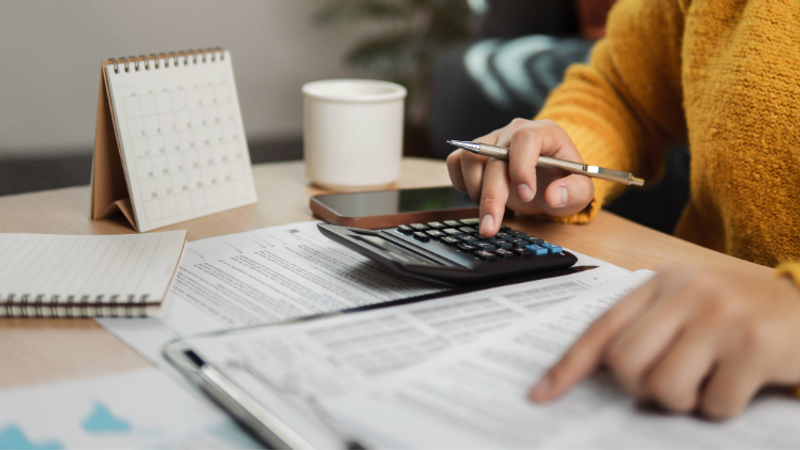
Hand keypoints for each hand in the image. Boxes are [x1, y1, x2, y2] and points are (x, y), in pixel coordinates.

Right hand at [446, 119, 594, 236]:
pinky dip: (460, 183)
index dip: (521, 167)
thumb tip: (554, 196)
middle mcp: (514, 132)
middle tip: (491, 226)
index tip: (526, 195)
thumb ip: (574, 192)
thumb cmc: (565, 180)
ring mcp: (491, 140)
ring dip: (476, 190)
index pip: (525, 139)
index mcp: (545, 132)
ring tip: (491, 211)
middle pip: (493, 156)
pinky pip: (456, 162)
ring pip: (470, 158)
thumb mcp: (582, 190)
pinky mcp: (474, 152)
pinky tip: (477, 197)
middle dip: (492, 196)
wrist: (549, 178)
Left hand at [529, 266, 799, 418]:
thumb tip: (600, 372)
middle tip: (669, 384)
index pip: (601, 328)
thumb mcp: (688, 305)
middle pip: (625, 363)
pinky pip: (713, 404)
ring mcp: (722, 317)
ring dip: (683, 401)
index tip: (541, 395)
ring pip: (664, 387)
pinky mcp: (755, 346)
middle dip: (640, 388)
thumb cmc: (738, 313)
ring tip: (705, 382)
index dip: (568, 366)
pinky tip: (739, 384)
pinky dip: (721, 407)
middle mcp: (687, 293)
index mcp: (661, 282)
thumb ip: (646, 327)